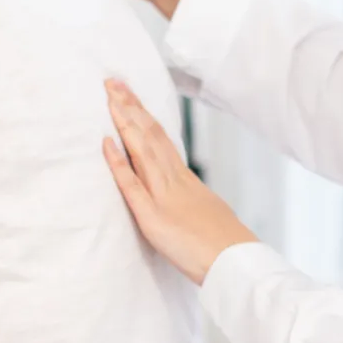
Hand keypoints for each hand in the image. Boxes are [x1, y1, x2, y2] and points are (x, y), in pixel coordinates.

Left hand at [102, 79, 258, 283]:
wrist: (236, 261)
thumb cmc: (223, 244)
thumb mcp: (207, 211)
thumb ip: (191, 199)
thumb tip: (185, 194)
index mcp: (185, 179)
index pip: (160, 138)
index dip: (143, 115)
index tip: (128, 95)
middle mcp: (174, 180)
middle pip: (150, 135)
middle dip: (130, 106)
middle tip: (112, 81)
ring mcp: (163, 196)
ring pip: (142, 150)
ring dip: (124, 122)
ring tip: (110, 97)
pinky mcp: (153, 217)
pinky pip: (132, 186)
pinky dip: (118, 163)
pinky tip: (106, 143)